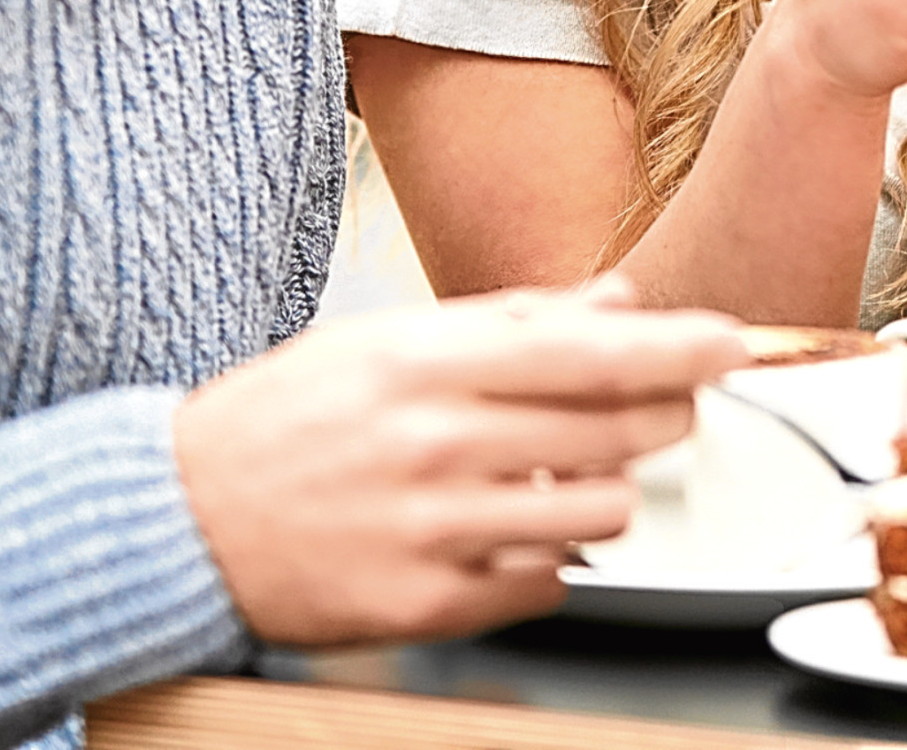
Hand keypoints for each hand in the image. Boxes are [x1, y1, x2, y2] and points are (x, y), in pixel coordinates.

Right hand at [174, 274, 746, 644]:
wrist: (175, 520)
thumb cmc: (286, 419)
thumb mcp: (388, 340)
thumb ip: (512, 320)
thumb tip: (618, 300)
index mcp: (425, 365)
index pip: (587, 353)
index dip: (677, 349)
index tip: (732, 342)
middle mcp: (432, 445)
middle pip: (611, 432)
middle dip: (664, 417)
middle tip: (668, 410)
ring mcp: (428, 532)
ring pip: (596, 514)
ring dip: (610, 494)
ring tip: (568, 477)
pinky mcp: (419, 606)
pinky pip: (545, 585)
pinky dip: (552, 559)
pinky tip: (514, 534)